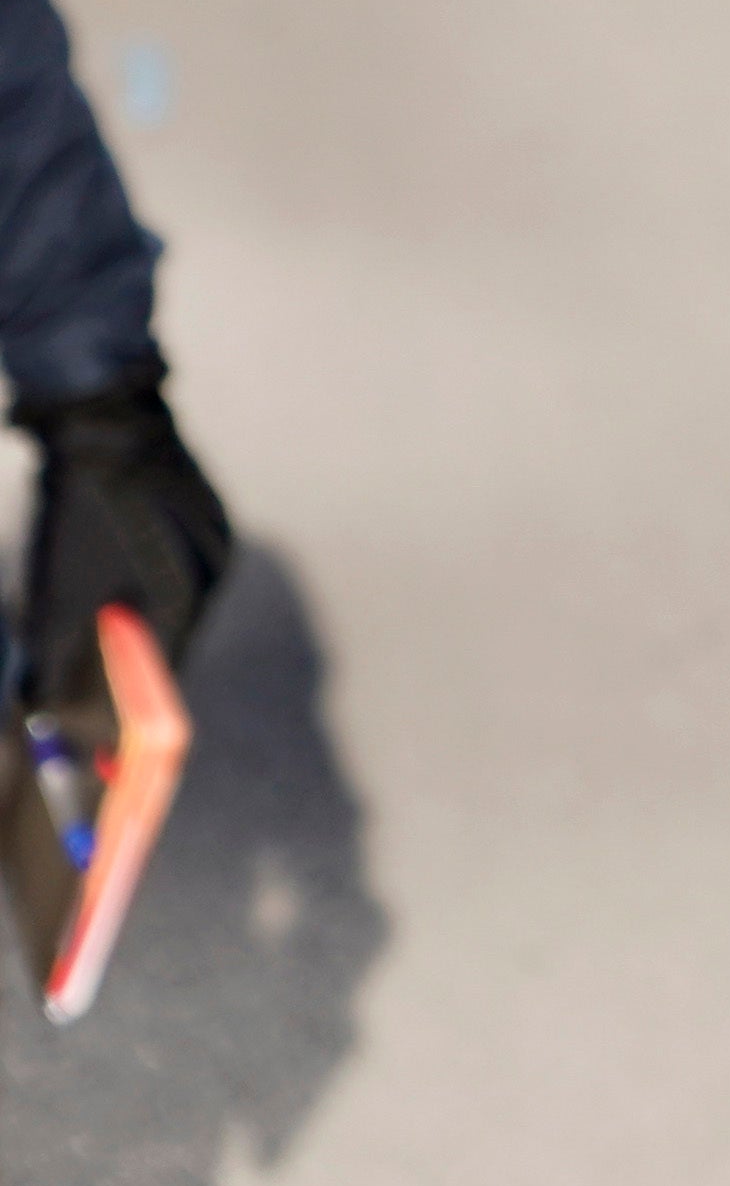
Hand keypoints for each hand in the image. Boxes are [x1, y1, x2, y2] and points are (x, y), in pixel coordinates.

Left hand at [14, 361, 229, 705]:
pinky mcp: (211, 522)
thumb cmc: (73, 510)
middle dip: (130, 680)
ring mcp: (218, 544)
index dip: (130, 728)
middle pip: (170, 649)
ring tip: (94, 633)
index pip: (160, 681)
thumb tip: (61, 720)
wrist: (104, 420)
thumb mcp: (55, 595)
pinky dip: (150, 592)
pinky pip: (183, 575)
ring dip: (138, 633)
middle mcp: (213, 574)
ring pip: (176, 612)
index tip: (107, 765)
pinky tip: (116, 580)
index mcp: (182, 594)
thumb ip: (64, 659)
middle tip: (88, 707)